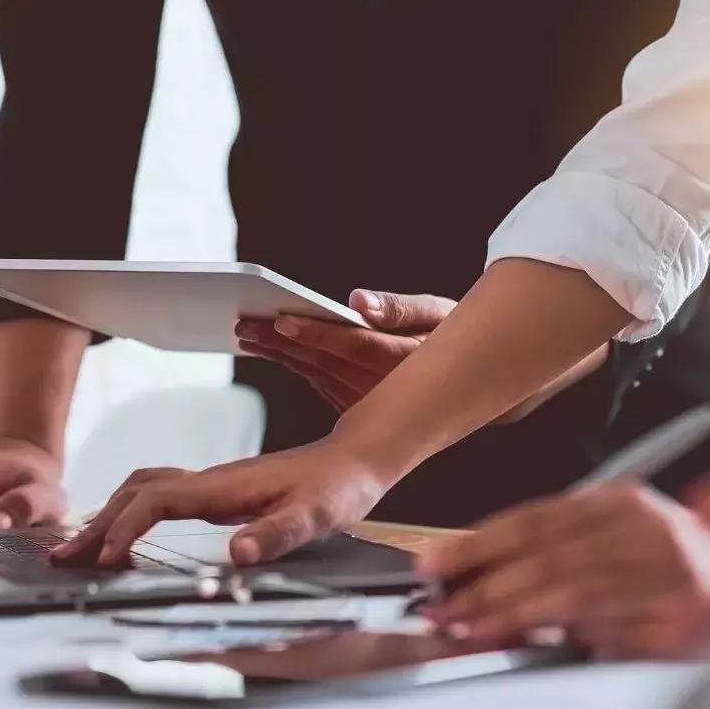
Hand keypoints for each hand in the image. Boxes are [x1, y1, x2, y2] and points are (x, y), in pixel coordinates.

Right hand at [50, 440, 392, 567]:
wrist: (353, 458)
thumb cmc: (337, 487)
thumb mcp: (316, 516)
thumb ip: (277, 534)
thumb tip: (235, 554)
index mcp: (223, 485)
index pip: (157, 500)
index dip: (127, 528)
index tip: (107, 560)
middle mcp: (209, 480)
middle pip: (135, 492)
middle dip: (97, 525)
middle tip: (62, 558)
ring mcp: (210, 484)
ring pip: (142, 489)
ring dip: (107, 515)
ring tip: (78, 547)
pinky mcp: (215, 491)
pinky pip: (157, 495)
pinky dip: (128, 511)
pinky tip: (124, 531)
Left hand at [234, 290, 454, 411]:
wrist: (465, 383)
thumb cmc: (452, 337)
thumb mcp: (442, 314)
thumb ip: (402, 308)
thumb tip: (360, 301)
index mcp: (405, 360)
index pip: (354, 346)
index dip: (317, 334)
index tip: (282, 319)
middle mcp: (382, 388)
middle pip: (324, 362)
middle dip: (280, 342)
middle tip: (244, 323)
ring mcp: (366, 402)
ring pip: (313, 373)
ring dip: (278, 353)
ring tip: (246, 332)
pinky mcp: (354, 407)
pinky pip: (315, 381)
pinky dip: (290, 362)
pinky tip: (266, 346)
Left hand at [415, 482, 709, 657]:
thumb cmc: (676, 549)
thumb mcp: (617, 526)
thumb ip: (558, 542)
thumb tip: (484, 568)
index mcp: (621, 501)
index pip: (534, 520)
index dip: (477, 542)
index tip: (435, 563)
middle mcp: (645, 532)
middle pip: (547, 558)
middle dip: (486, 585)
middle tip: (443, 606)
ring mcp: (668, 577)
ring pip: (575, 595)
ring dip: (515, 616)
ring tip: (472, 628)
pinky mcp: (684, 623)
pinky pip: (615, 634)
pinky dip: (574, 640)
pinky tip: (540, 646)